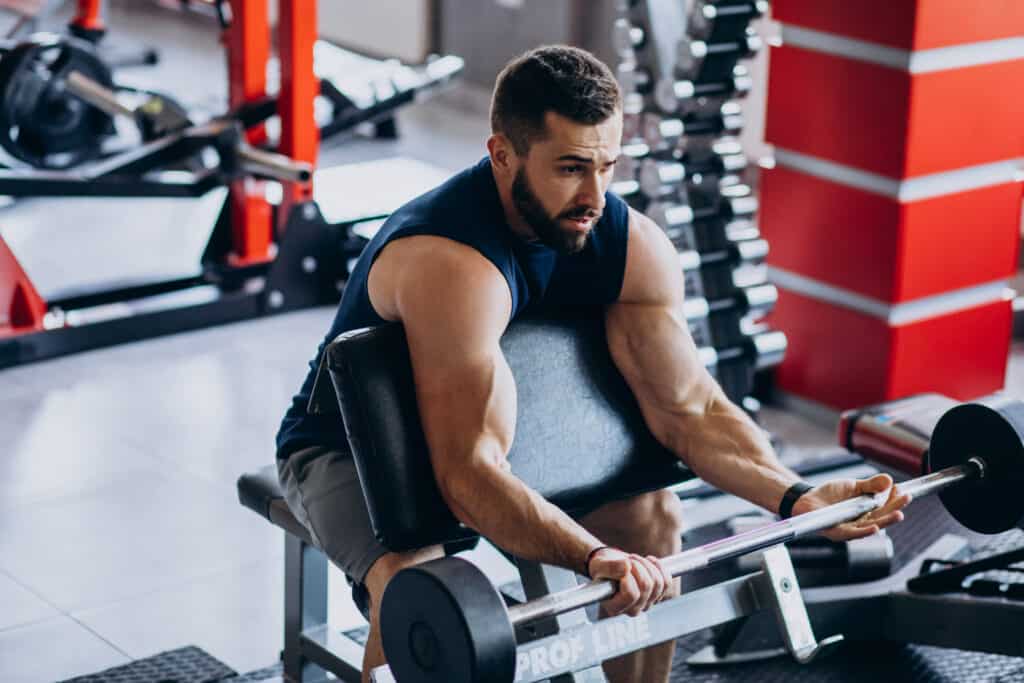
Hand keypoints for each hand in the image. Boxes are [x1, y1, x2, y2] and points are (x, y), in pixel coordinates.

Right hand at [587, 547, 672, 616]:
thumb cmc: (602, 567)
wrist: (611, 565)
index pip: (631, 595)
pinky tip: (648, 561)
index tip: (622, 566)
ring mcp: (647, 604)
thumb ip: (610, 568)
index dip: (629, 576)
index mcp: (615, 608)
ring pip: (658, 583)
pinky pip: (667, 582)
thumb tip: (626, 567)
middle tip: (627, 560)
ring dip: (647, 565)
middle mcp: (632, 610)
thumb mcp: (600, 566)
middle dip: (638, 567)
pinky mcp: (657, 595)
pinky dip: (659, 567)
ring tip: (634, 560)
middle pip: (647, 587)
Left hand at [790, 473, 911, 541]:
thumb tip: (889, 480)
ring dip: (886, 521)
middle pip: (881, 517)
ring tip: (899, 515)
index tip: (904, 491)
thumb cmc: (829, 495)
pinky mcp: (837, 532)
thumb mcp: (853, 486)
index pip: (885, 507)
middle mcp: (861, 522)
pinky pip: (852, 533)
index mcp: (867, 512)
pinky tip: (876, 528)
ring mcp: (850, 529)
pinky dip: (864, 531)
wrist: (806, 500)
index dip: (895, 500)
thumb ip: (871, 485)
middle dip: (895, 509)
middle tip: (907, 499)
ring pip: (871, 526)